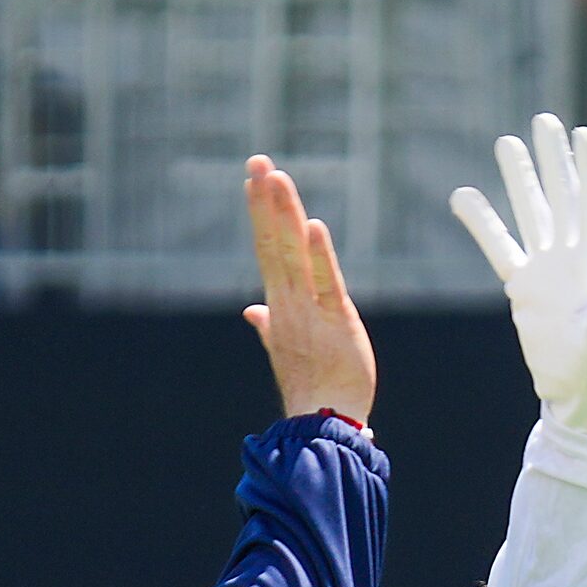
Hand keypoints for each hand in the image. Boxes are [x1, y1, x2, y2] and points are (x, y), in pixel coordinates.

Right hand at [243, 155, 375, 423]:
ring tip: (275, 178)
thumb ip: (268, 326)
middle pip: (273, 243)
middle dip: (265, 202)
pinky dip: (317, 255)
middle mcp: (288, 303)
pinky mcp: (336, 321)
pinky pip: (324, 283)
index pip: (267, 249)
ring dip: (282, 215)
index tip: (254, 179)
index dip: (261, 213)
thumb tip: (251, 311)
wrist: (325, 424)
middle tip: (258, 162)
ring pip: (292, 255)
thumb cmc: (311, 387)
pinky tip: (311, 226)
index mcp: (279, 307)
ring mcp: (308, 311)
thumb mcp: (286, 350)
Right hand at [449, 114, 586, 432]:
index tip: (585, 134)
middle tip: (544, 120)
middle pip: (562, 198)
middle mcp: (572, 260)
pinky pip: (499, 248)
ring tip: (507, 141)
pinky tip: (463, 195)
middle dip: (553, 161)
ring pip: (530, 214)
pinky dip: (482, 223)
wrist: (576, 395)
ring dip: (519, 179)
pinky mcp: (523, 286)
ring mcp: (546, 269)